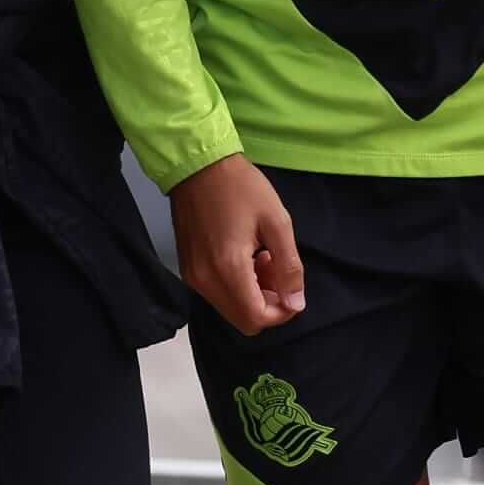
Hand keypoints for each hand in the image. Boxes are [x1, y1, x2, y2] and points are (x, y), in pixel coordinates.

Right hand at [169, 153, 305, 335]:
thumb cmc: (241, 187)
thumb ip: (289, 267)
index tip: (290, 285)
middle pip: (243, 320)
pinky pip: (216, 293)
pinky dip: (234, 285)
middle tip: (274, 265)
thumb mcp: (277, 221)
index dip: (281, 311)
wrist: (198, 164)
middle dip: (267, 303)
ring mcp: (192, 276)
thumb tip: (296, 304)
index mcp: (228, 269)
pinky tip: (241, 254)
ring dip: (251, 294)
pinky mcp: (187, 268)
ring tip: (259, 256)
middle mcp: (205, 280)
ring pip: (229, 308)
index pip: (256, 318)